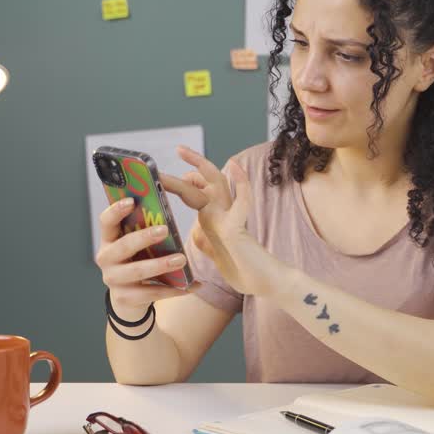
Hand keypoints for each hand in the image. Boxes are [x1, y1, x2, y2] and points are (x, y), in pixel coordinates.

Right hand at [94, 198, 197, 316]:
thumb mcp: (136, 247)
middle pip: (123, 246)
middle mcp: (106, 259)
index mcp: (109, 240)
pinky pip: (152, 292)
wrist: (127, 299)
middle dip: (144, 237)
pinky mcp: (125, 298)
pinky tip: (193, 285)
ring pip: (137, 271)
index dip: (116, 211)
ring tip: (182, 259)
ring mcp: (113, 280)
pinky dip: (174, 289)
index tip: (132, 201)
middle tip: (165, 229)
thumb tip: (169, 215)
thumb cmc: (136, 262)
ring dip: (161, 264)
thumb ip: (144, 231)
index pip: (106, 222)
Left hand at [161, 146, 288, 296]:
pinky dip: (240, 184)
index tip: (167, 175)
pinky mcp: (237, 229)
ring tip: (184, 152)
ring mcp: (230, 219)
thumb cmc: (245, 272)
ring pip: (216, 185)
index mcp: (216, 220)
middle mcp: (223, 214)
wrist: (266, 285)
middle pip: (208, 181)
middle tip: (179, 148)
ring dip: (201, 167)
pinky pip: (241, 202)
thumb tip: (195, 233)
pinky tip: (237, 168)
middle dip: (193, 164)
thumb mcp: (217, 257)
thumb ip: (207, 243)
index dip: (185, 182)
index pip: (199, 193)